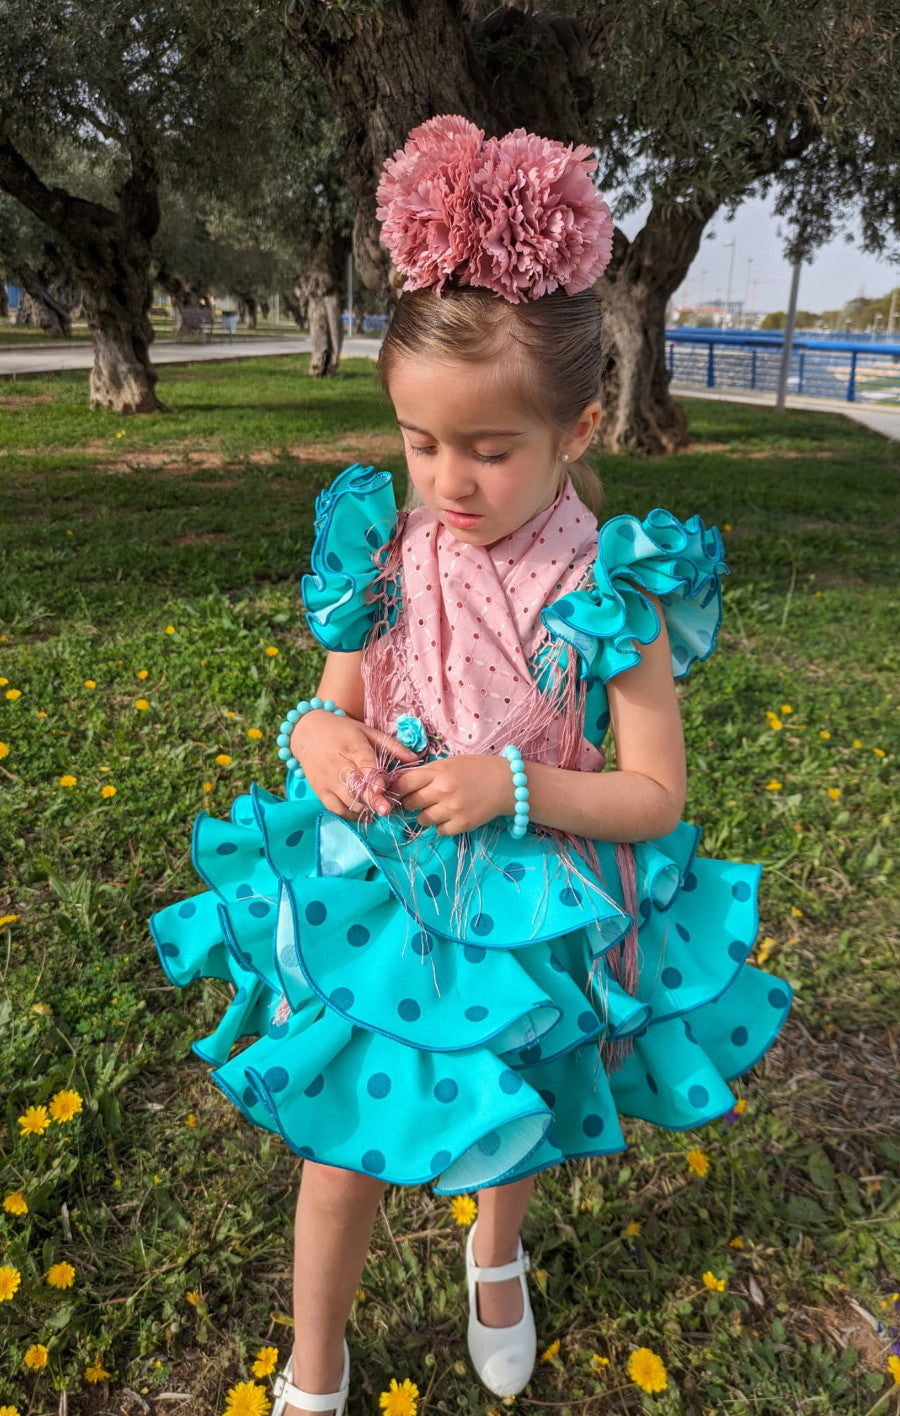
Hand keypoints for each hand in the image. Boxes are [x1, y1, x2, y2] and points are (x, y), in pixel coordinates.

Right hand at [290, 710, 419, 819]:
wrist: (307, 731)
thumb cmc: (343, 731)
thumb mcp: (367, 731)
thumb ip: (393, 746)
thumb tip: (417, 759)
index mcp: (353, 746)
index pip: (363, 764)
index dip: (372, 778)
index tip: (381, 788)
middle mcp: (338, 765)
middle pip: (356, 788)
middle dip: (371, 800)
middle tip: (385, 810)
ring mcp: (327, 780)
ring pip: (347, 801)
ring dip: (364, 808)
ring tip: (377, 809)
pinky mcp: (320, 791)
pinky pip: (336, 809)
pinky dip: (350, 814)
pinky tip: (363, 813)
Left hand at [392, 754, 514, 835]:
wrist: (507, 783)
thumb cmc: (477, 769)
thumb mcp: (450, 763)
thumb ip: (428, 773)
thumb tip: (402, 783)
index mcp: (439, 772)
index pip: (404, 783)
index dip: (397, 788)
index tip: (397, 791)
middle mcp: (443, 791)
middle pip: (410, 803)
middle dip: (411, 802)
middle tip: (420, 800)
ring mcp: (453, 809)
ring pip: (422, 820)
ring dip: (426, 815)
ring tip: (438, 807)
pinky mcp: (462, 824)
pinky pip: (439, 831)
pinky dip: (442, 825)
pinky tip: (451, 816)